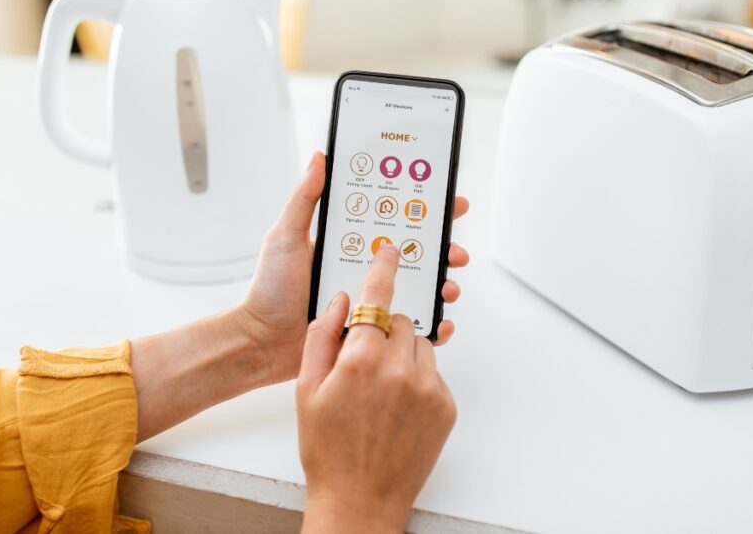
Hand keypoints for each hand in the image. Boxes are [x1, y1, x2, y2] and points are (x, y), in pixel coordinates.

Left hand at [237, 151, 469, 384]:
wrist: (262, 341)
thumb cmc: (270, 289)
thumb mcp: (286, 237)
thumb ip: (305, 199)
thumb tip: (321, 158)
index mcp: (351, 243)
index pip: (394, 220)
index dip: (424, 210)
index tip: (448, 201)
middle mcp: (365, 269)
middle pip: (416, 253)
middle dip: (443, 249)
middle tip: (454, 249)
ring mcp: (372, 301)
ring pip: (420, 288)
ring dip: (442, 285)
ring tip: (447, 287)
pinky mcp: (373, 331)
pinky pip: (409, 328)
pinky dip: (433, 326)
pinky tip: (441, 323)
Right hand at [297, 244, 456, 532]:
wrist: (359, 500)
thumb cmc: (328, 450)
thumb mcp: (306, 389)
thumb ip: (322, 336)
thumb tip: (341, 300)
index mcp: (361, 360)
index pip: (379, 297)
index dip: (384, 268)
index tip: (391, 251)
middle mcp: (400, 369)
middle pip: (401, 322)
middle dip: (384, 331)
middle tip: (364, 361)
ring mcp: (428, 388)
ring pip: (420, 346)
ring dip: (402, 355)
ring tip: (379, 390)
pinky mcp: (446, 406)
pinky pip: (433, 373)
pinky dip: (417, 379)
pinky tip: (395, 407)